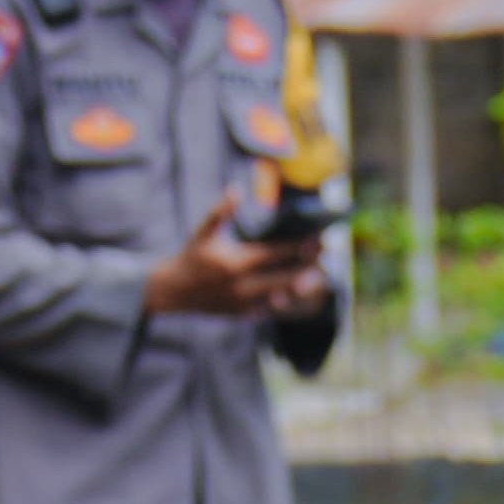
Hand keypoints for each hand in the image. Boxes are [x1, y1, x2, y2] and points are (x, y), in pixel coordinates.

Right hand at [144, 194, 319, 318]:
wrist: (173, 292)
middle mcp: (243, 284)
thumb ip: (221, 212)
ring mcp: (244, 302)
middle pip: (285, 276)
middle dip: (309, 268)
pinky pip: (272, 310)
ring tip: (321, 279)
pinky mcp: (243, 314)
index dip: (300, 248)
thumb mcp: (203, 233)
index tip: (319, 241)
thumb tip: (236, 189)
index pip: (276, 253)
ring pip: (282, 296)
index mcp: (236, 262)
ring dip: (302, 287)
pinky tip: (302, 295)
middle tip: (329, 259)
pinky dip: (288, 302)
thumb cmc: (191, 258)